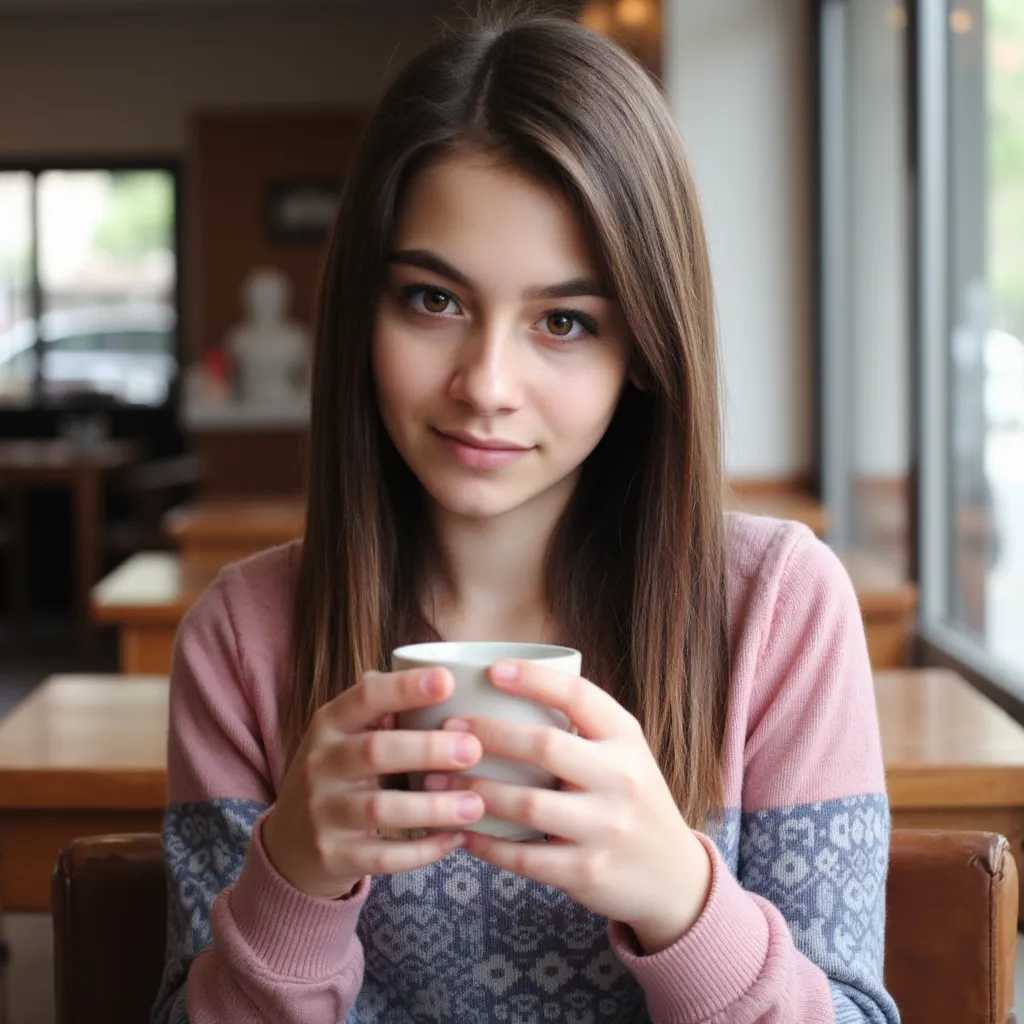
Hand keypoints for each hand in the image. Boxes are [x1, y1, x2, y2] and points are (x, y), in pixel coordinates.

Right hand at [262, 667, 485, 899]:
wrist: (289, 844)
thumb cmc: (337, 774)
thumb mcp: (345, 735)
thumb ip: (382, 707)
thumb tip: (439, 674)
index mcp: (329, 724)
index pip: (365, 697)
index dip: (405, 687)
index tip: (448, 680)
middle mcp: (320, 764)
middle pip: (375, 751)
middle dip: (427, 749)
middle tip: (474, 749)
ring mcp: (323, 813)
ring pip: (381, 808)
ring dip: (433, 806)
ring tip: (475, 804)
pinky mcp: (333, 856)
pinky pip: (383, 857)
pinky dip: (423, 851)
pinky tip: (455, 839)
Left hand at [434, 660, 711, 952]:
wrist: (673, 875)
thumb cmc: (630, 799)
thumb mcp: (623, 753)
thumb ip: (580, 725)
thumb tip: (503, 687)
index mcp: (625, 738)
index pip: (578, 696)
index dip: (533, 679)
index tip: (492, 670)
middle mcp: (619, 778)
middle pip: (544, 745)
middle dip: (488, 735)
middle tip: (447, 728)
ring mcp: (604, 828)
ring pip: (526, 804)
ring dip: (474, 790)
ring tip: (434, 780)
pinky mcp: (586, 872)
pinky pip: (523, 857)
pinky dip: (484, 844)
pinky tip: (459, 830)